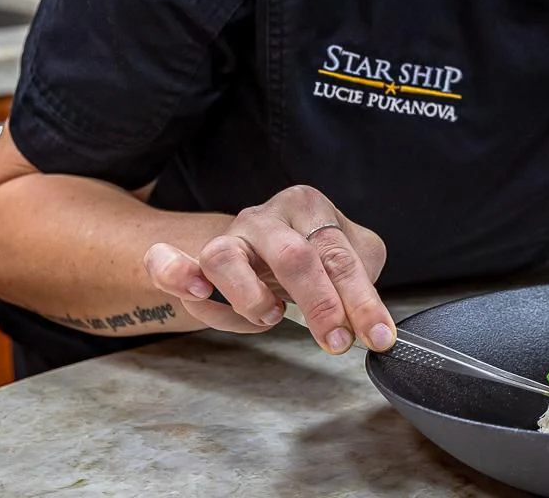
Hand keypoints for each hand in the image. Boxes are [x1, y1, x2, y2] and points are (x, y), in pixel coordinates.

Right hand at [143, 185, 393, 355]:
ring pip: (225, 257)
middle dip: (319, 303)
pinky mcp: (195, 260)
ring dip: (249, 296)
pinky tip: (194, 290)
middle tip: (336, 341)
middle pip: (292, 255)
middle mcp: (266, 217)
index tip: (377, 337)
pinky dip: (174, 273)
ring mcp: (228, 237)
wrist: (264, 244)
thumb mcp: (351, 256)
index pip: (340, 255)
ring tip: (271, 316)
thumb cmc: (312, 253)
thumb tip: (372, 324)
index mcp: (309, 207)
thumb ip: (363, 283)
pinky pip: (171, 264)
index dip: (362, 300)